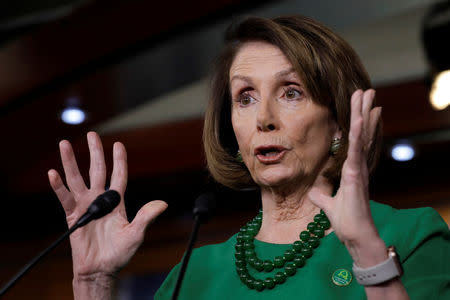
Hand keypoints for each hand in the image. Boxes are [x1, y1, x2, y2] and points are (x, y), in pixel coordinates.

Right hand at [48, 132, 167, 278]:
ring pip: (77, 178)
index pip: (119, 176)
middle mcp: (100, 199)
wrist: (101, 269)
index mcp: (117, 201)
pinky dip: (58, 186)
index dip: (119, 160)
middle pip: (97, 170)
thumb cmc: (120, 253)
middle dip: (95, 152)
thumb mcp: (136, 234)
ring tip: (64, 144)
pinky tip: (53, 173)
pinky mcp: (72, 215)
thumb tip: (163, 203)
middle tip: (92, 135)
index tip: (119, 144)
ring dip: (70, 162)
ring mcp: (85, 205)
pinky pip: (64, 197)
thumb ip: (146, 217)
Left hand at [309, 89, 383, 262]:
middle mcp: (357, 166)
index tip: (360, 106)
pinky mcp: (356, 176)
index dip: (358, 123)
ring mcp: (358, 169)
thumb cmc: (347, 222)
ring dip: (363, 113)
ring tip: (368, 93)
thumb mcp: (328, 206)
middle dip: (363, 110)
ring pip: (360, 136)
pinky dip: (359, 134)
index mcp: (351, 170)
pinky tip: (359, 118)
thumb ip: (322, 196)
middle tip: (366, 90)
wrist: (355, 237)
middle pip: (360, 133)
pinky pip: (356, 151)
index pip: (353, 141)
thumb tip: (315, 192)